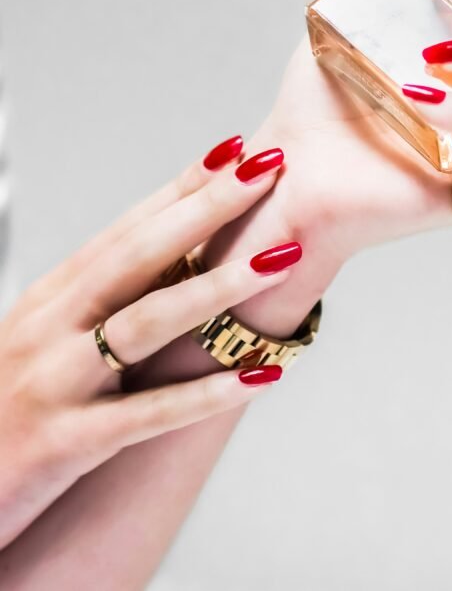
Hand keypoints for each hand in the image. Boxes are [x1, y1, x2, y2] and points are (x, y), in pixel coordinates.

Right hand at [0, 137, 298, 548]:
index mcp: (51, 298)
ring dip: (218, 285)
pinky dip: (207, 395)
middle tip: (266, 170)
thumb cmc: (5, 410)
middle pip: (138, 255)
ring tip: (280, 256)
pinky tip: (263, 376)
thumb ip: (98, 304)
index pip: (127, 229)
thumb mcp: (43, 341)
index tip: (233, 151)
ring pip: (145, 321)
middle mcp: (50, 327)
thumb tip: (175, 262)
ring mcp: (55, 383)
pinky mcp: (65, 444)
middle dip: (206, 208)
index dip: (182, 188)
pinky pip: (146, 416)